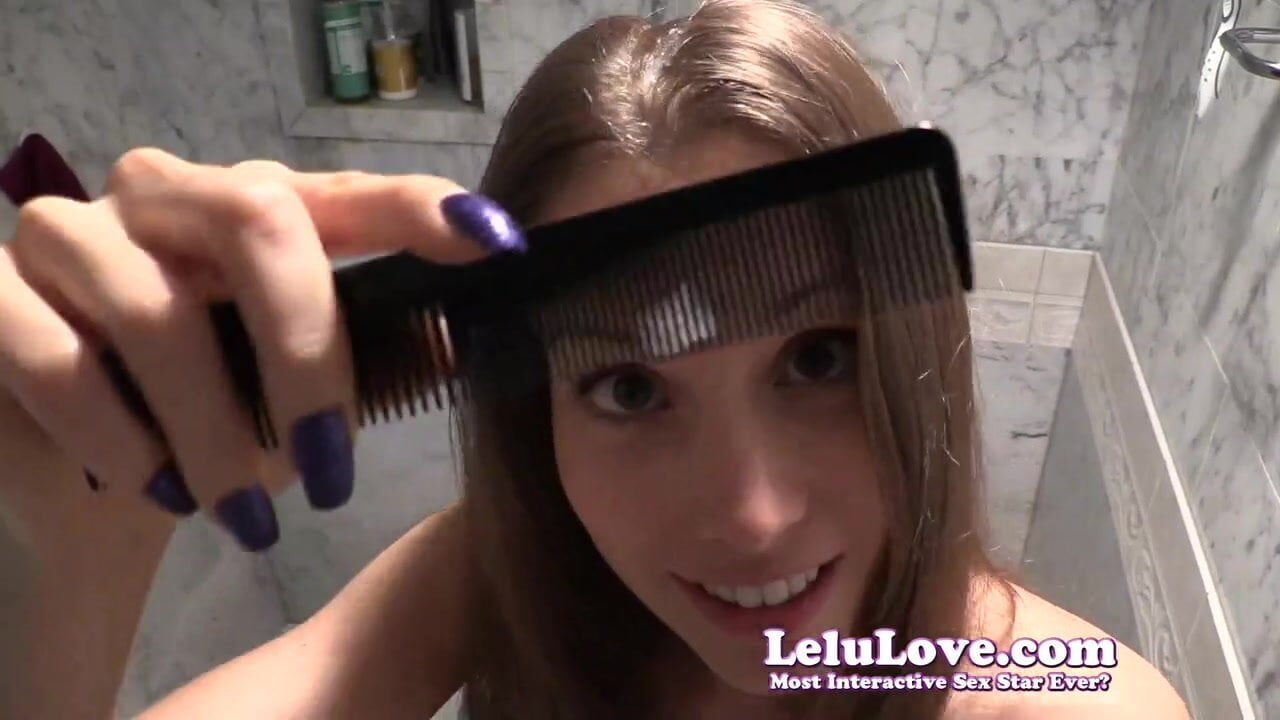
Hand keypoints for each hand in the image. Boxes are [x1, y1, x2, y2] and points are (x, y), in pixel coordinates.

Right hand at [0, 149, 523, 555]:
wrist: (86, 475)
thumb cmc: (207, 422)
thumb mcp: (295, 395)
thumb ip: (363, 357)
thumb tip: (456, 341)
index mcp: (254, 210)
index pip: (346, 190)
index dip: (418, 206)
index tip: (494, 242)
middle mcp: (166, 197)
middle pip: (257, 220)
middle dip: (307, 354)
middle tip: (333, 466)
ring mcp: (69, 234)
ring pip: (156, 309)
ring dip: (213, 430)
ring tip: (243, 513)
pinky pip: (59, 357)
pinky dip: (119, 439)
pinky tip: (155, 491)